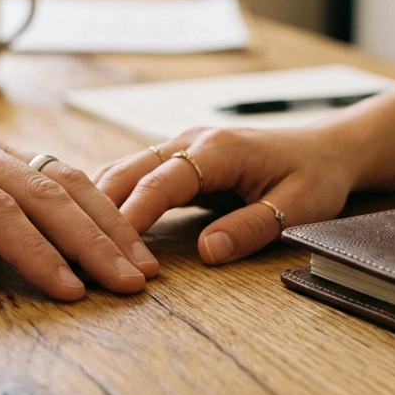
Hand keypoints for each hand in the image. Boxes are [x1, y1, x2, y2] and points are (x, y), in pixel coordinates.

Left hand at [0, 111, 158, 300]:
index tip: (69, 289)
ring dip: (106, 221)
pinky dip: (95, 206)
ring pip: (62, 177)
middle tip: (131, 283)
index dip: (34, 251)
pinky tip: (121, 236)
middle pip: (43, 191)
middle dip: (92, 240)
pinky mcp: (3, 153)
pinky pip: (57, 174)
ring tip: (142, 264)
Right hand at [93, 125, 358, 264]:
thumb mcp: (297, 206)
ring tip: (68, 239)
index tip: (108, 246)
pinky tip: (85, 222)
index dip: (133, 215)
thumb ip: (252, 227)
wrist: (326, 148)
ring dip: (95, 202)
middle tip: (72, 248)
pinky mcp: (176, 159)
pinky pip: (132, 175)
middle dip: (98, 209)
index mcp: (219, 149)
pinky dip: (107, 197)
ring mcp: (180, 146)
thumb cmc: (315, 176)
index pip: (162, 182)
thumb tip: (208, 252)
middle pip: (129, 171)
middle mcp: (191, 141)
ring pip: (122, 169)